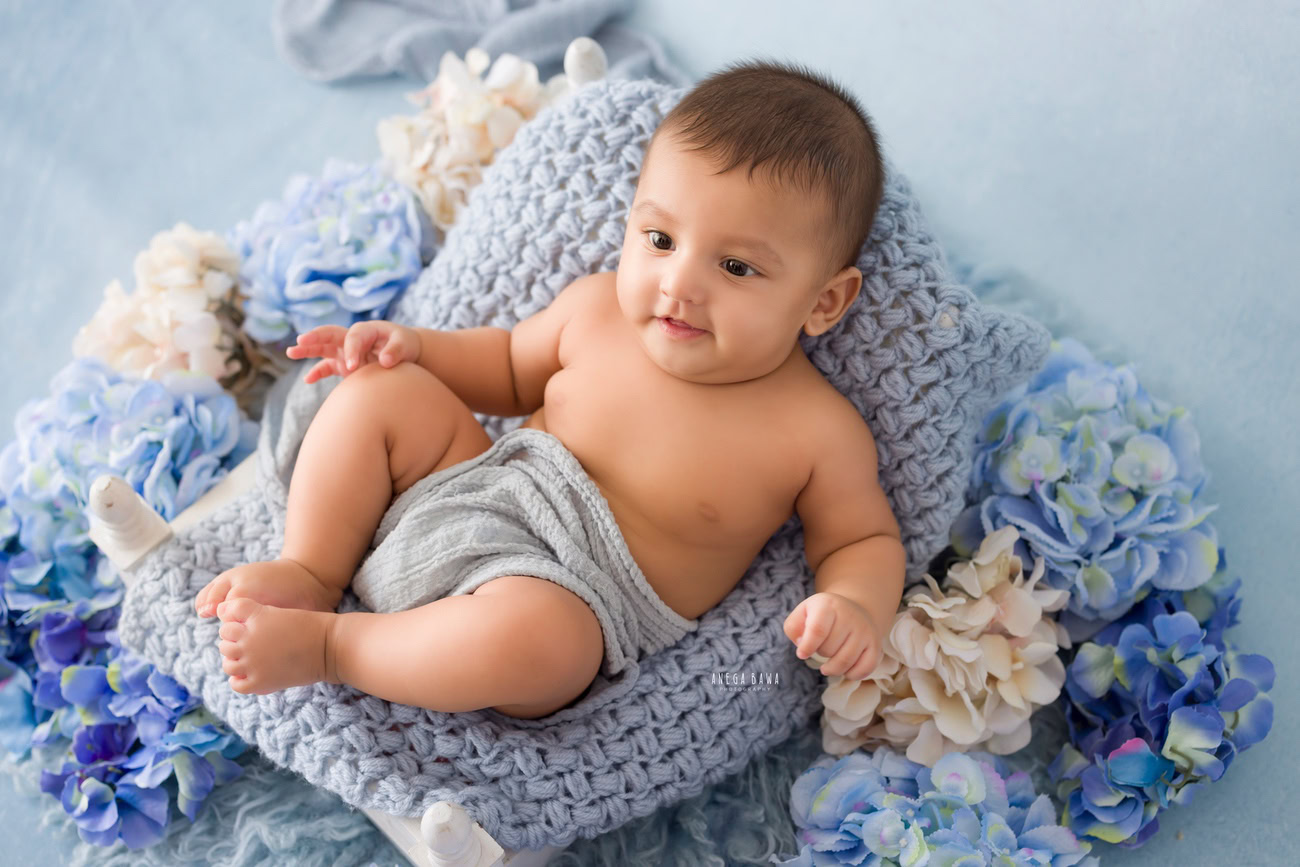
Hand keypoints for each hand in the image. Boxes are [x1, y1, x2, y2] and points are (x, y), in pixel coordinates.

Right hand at [285, 321, 419, 383]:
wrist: (405, 352)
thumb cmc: (404, 344)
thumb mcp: (404, 344)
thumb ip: (395, 351)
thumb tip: (385, 361)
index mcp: (365, 330)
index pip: (353, 337)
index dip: (351, 351)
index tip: (353, 367)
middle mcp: (352, 339)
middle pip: (329, 335)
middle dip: (315, 338)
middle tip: (300, 341)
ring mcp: (346, 351)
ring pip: (323, 349)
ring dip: (307, 350)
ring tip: (291, 352)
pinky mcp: (344, 364)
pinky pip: (328, 367)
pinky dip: (318, 372)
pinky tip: (308, 380)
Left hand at [783, 592, 882, 680]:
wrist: (852, 609)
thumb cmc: (821, 616)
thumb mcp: (802, 614)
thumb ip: (794, 628)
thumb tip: (803, 646)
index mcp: (828, 605)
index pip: (818, 630)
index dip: (807, 647)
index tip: (802, 655)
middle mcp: (850, 616)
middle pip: (829, 649)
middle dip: (820, 654)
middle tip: (821, 648)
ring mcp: (865, 630)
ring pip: (846, 661)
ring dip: (832, 669)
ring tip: (827, 666)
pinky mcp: (875, 645)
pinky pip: (865, 668)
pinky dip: (852, 675)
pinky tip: (845, 669)